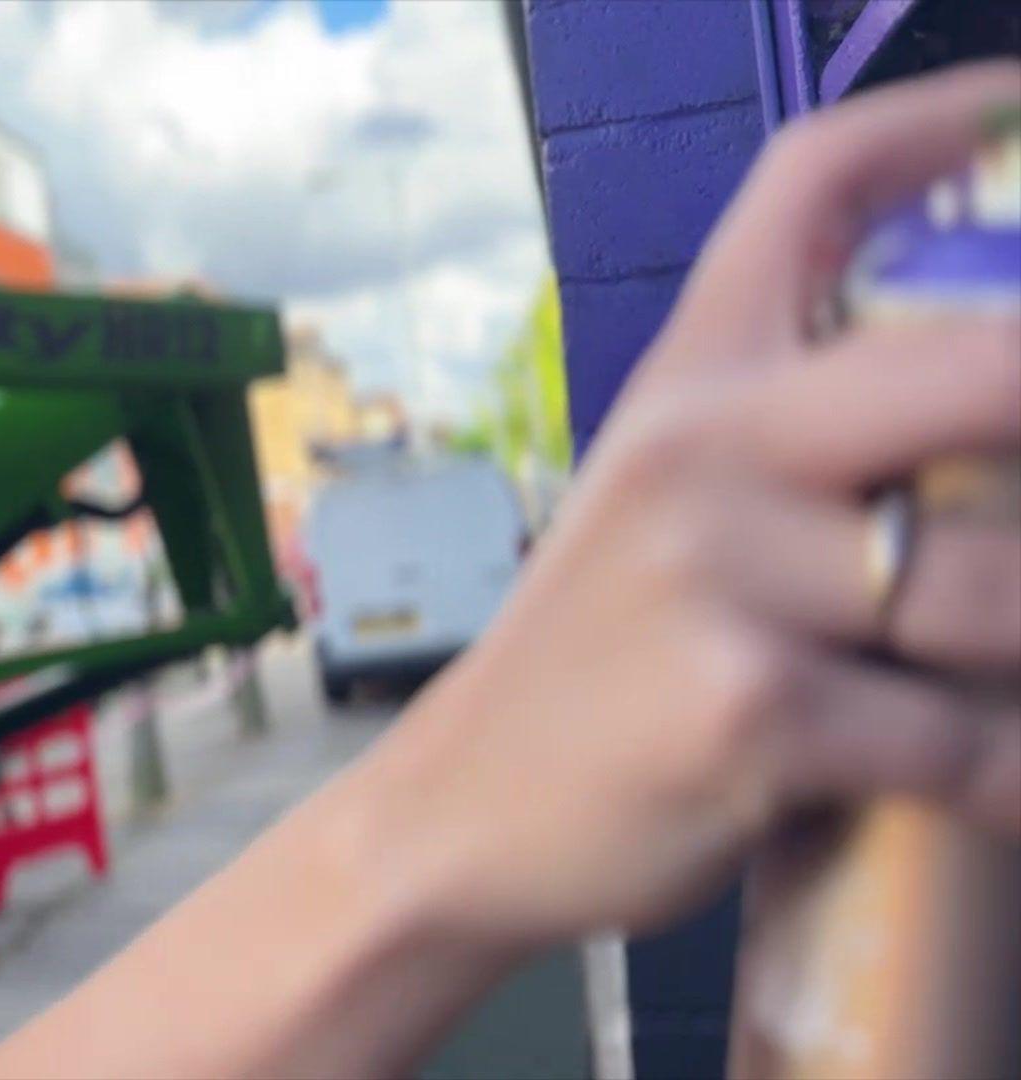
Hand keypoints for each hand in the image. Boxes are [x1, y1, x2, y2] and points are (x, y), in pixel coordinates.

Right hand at [390, 60, 1020, 947]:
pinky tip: (984, 788)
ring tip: (997, 688)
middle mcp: (702, 444)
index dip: (955, 125)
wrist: (459, 805)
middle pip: (988, 364)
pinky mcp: (746, 710)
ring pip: (1006, 592)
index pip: (812, 180)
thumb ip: (797, 430)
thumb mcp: (667, 504)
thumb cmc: (596, 656)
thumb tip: (992, 401)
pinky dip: (1007, 784)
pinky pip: (965, 744)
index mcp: (688, 376)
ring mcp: (719, 575)